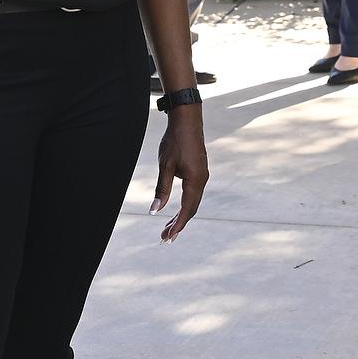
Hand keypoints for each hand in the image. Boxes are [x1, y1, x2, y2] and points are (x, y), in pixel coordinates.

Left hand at [152, 106, 207, 239]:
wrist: (187, 120)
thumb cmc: (175, 141)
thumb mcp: (165, 166)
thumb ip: (162, 189)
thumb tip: (155, 211)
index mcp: (195, 181)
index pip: (187, 210)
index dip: (178, 225)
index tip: (168, 237)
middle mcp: (202, 180)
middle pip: (191, 209)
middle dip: (178, 224)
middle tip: (165, 238)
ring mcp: (202, 176)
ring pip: (193, 202)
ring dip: (181, 216)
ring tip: (168, 227)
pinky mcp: (199, 171)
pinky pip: (193, 194)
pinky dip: (185, 205)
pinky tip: (176, 210)